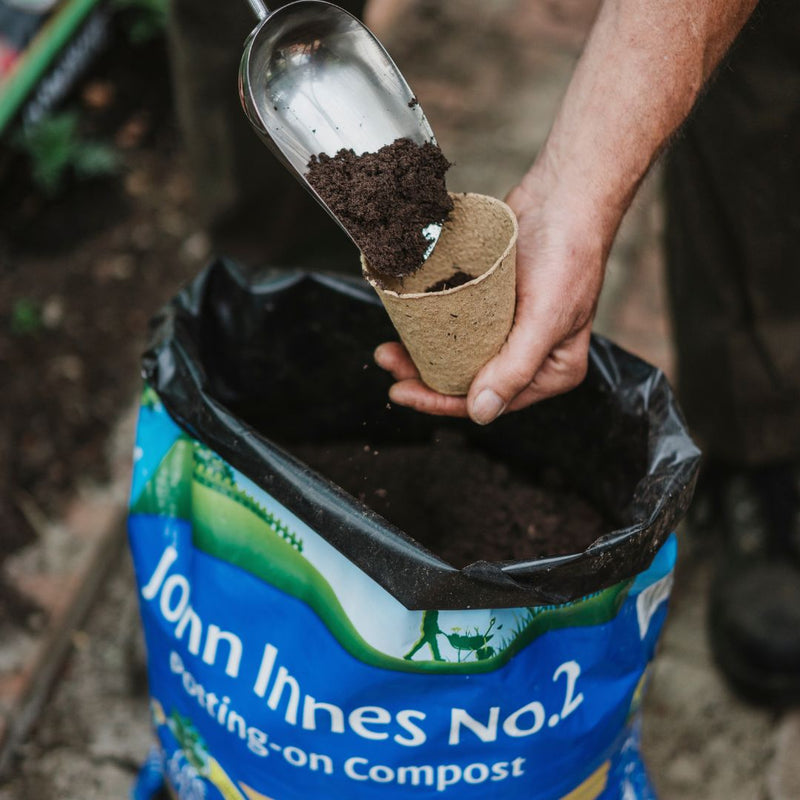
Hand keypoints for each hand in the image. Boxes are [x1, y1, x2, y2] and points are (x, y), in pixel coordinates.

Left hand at [374, 168, 611, 423]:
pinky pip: (457, 325)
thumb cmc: (568, 255)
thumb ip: (515, 369)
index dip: (442, 402)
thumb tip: (481, 414)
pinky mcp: (493, 304)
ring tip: (387, 348)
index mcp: (550, 371)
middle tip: (387, 363)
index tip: (402, 393)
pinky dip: (431, 327)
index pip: (490, 400)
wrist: (564, 196)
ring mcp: (510, 329)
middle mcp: (530, 357)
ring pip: (458, 354)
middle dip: (425, 378)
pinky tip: (406, 325)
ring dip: (422, 353)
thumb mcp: (546, 318)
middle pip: (469, 380)